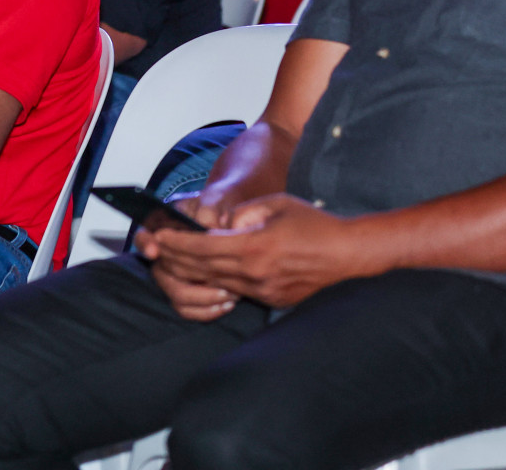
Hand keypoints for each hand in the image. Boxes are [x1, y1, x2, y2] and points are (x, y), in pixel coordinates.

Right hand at [135, 195, 237, 320]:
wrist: (232, 218)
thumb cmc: (220, 207)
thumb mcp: (215, 202)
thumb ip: (208, 213)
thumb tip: (208, 227)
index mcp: (166, 229)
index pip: (144, 237)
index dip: (146, 244)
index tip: (154, 251)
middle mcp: (166, 255)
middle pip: (161, 275)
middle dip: (191, 286)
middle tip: (223, 287)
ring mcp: (175, 275)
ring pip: (176, 297)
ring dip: (204, 299)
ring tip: (231, 295)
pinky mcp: (189, 291)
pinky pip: (187, 310)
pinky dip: (206, 311)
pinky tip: (227, 304)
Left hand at [150, 194, 374, 309]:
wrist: (351, 256)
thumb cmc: (316, 225)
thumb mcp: (276, 204)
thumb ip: (243, 213)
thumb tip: (220, 225)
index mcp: (254, 248)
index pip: (203, 247)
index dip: (177, 242)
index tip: (159, 235)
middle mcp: (255, 274)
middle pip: (202, 268)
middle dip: (174, 257)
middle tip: (154, 247)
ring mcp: (263, 291)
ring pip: (214, 283)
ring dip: (189, 272)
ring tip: (169, 260)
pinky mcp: (271, 300)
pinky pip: (234, 290)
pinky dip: (213, 282)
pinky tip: (201, 273)